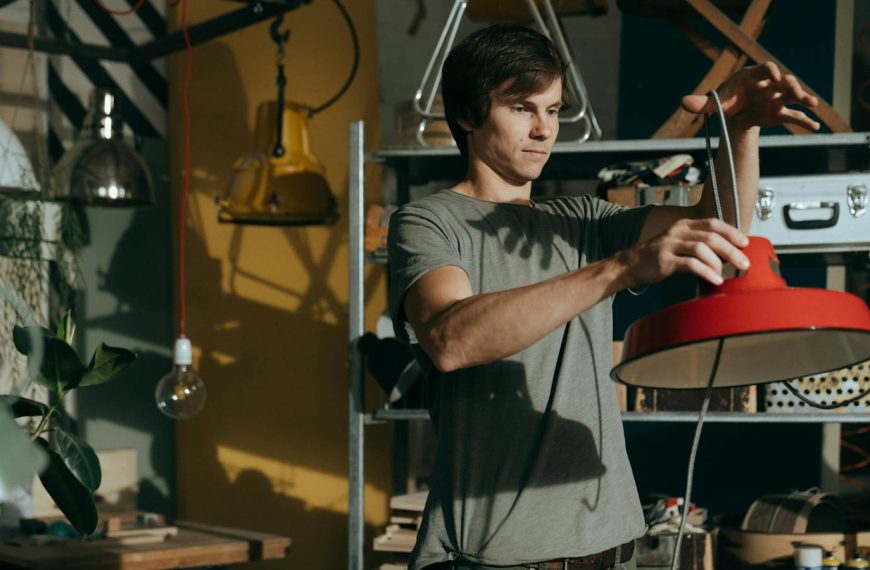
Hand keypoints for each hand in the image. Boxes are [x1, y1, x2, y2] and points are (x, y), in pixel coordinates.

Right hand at [615, 218, 749, 288]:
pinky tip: (715, 280)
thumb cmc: (655, 257)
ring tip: (726, 275)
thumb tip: (724, 253)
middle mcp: (676, 232)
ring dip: (719, 262)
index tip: (745, 243)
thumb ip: (696, 244)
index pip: (712, 223)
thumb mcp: (676, 244)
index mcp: (682, 225)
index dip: (731, 231)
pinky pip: (690, 264)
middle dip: (731, 249)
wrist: (628, 265)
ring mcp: (669, 245)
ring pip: (702, 248)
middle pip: (711, 236)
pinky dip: (706, 272)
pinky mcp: (664, 261)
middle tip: (744, 263)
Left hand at [680, 62, 819, 131]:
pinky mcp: (780, 113)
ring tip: (812, 103)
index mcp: (753, 77)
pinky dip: (805, 122)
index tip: (774, 75)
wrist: (734, 115)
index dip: (770, 71)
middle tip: (795, 91)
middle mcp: (769, 85)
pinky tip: (815, 128)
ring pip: (793, 96)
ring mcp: (777, 99)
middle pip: (784, 81)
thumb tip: (683, 103)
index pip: (765, 69)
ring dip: (803, 97)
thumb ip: (700, 103)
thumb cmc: (725, 102)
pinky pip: (795, 117)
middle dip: (791, 85)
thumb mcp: (713, 103)